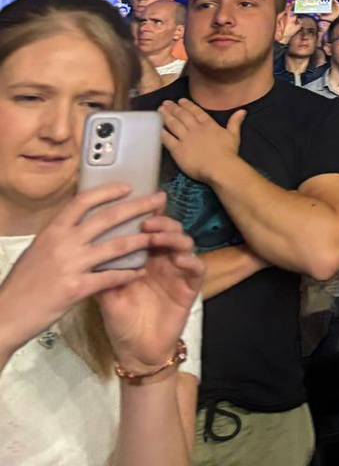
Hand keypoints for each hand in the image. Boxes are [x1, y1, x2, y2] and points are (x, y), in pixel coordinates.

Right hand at [0, 187, 186, 356]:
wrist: (4, 315)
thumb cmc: (21, 284)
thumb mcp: (37, 251)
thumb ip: (59, 237)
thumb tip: (79, 223)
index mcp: (51, 231)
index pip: (82, 202)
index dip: (108, 192)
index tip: (128, 187)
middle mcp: (62, 243)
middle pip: (108, 218)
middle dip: (138, 206)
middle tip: (160, 199)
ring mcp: (70, 265)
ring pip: (117, 246)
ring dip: (142, 240)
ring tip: (160, 236)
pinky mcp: (76, 289)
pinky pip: (111, 277)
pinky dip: (129, 273)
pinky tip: (141, 271)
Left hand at [158, 99, 244, 182]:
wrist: (218, 166)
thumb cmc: (228, 152)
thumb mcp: (234, 135)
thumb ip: (235, 122)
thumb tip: (242, 110)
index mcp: (208, 124)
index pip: (196, 112)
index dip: (188, 105)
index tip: (180, 100)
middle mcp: (195, 129)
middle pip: (182, 116)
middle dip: (173, 108)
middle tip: (165, 103)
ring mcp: (185, 138)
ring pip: (174, 124)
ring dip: (166, 116)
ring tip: (160, 110)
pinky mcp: (177, 150)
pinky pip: (168, 139)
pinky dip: (162, 133)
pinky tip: (158, 128)